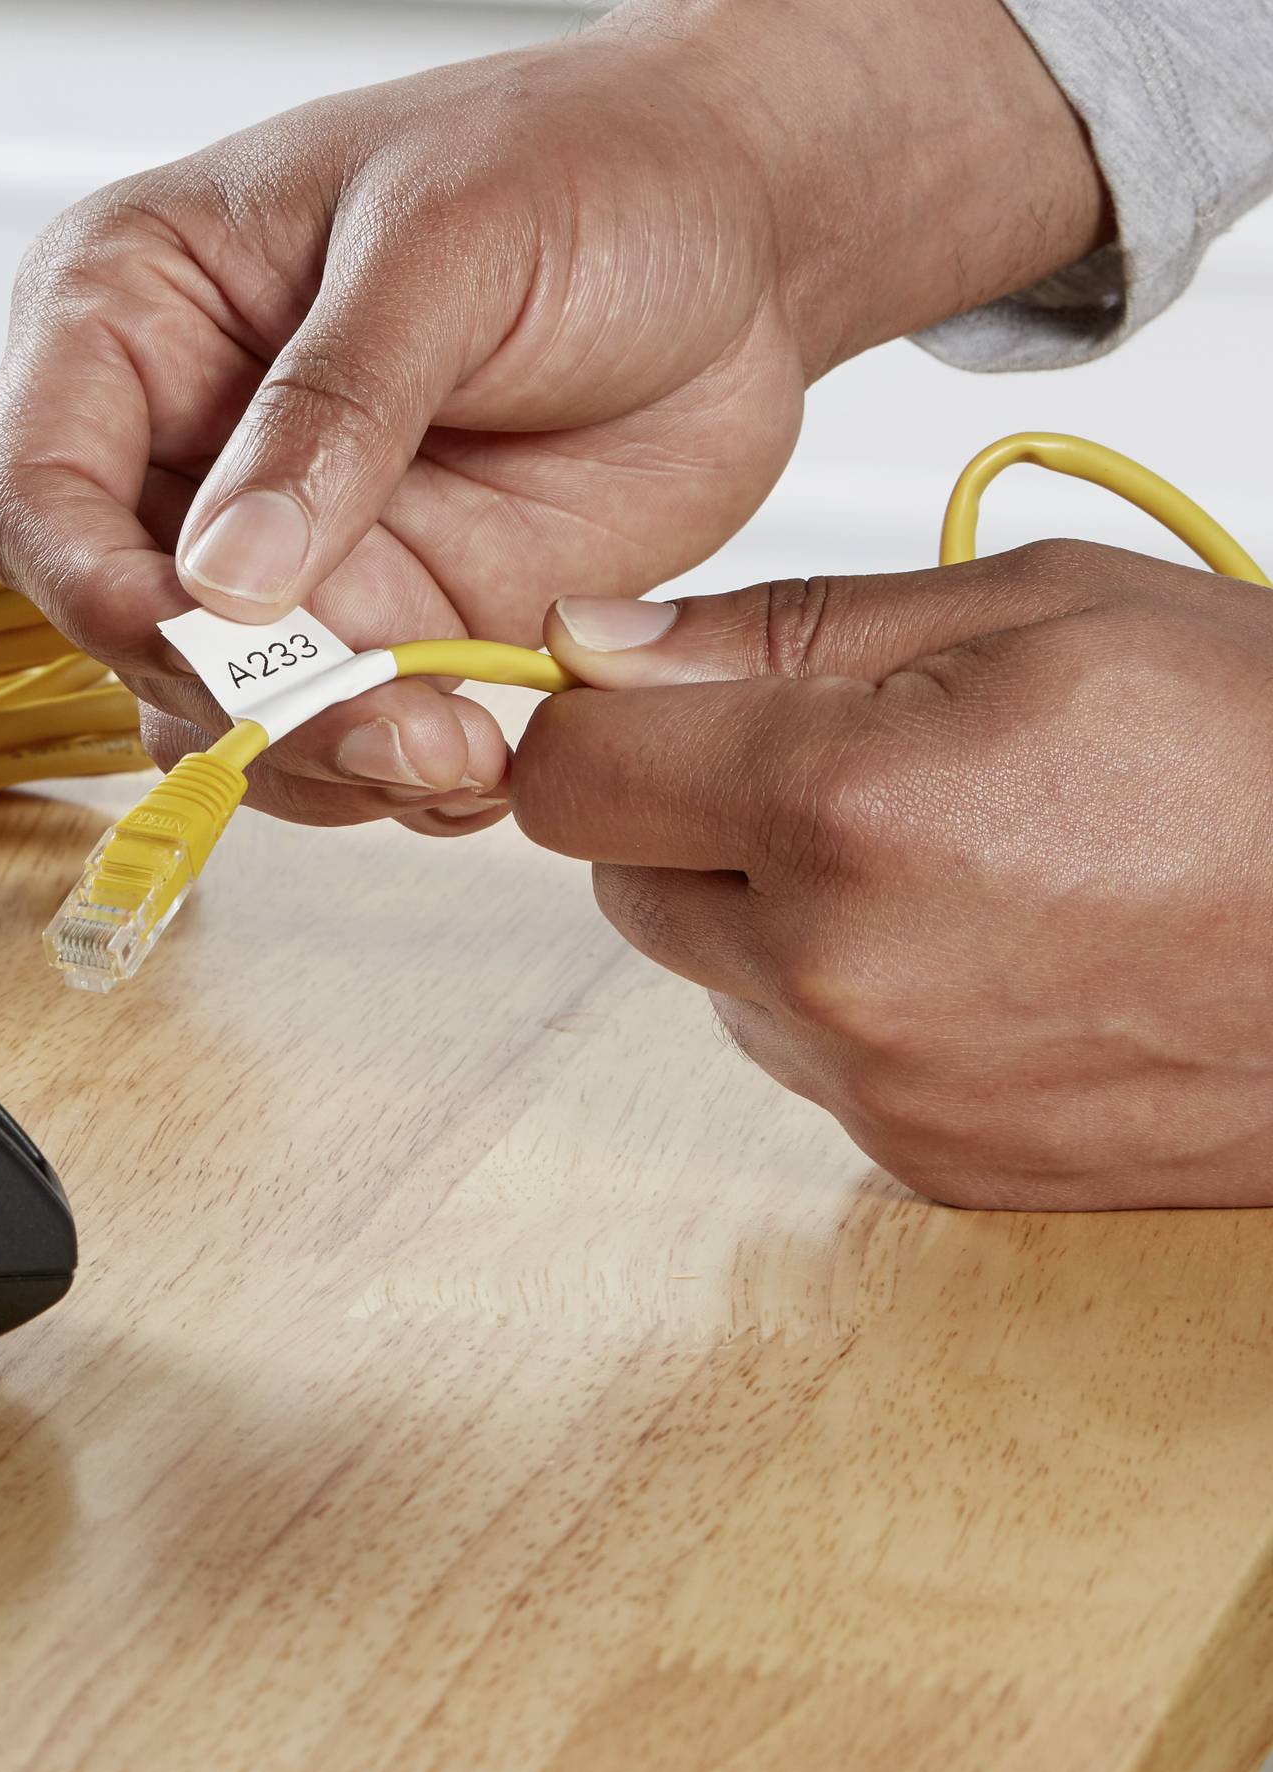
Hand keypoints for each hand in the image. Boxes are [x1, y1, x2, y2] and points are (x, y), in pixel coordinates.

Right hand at [0, 0, 1106, 832]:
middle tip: (386, 730)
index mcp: (131, 309)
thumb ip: (333, 403)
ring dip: (317, 765)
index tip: (207, 654)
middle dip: (235, 706)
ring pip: (214, 714)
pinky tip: (489, 752)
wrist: (747, 228)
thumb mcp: (452, 243)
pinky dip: (394, 776)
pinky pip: (333, 744)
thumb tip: (224, 574)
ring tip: (463, 750)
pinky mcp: (378, 620)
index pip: (34, 487)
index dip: (94, 591)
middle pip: (116, 628)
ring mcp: (275, 549)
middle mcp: (173, 444)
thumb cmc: (585, 168)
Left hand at [514, 542, 1272, 1207]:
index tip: (649, 691)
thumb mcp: (1037, 605)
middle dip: (689, 809)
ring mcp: (888, 1088)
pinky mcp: (937, 1166)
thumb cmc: (1270, 752)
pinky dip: (856, 996)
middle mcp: (839, 971)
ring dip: (774, 906)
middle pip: (623, 880)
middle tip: (849, 757)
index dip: (598, 719)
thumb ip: (783, 628)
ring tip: (957, 853)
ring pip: (715, 971)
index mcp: (845, 809)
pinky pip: (810, 1056)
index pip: (568, 777)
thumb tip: (593, 647)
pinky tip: (992, 943)